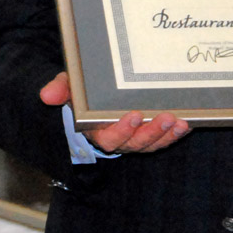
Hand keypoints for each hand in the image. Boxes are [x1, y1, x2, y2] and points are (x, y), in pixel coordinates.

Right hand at [40, 71, 189, 153]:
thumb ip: (60, 89)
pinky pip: (164, 140)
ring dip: (166, 135)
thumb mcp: (70, 88)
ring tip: (178, 121)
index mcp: (97, 131)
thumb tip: (46, 95)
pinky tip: (186, 123)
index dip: (122, 131)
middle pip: (135, 144)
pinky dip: (175, 134)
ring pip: (152, 144)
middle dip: (151, 133)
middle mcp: (119, 139)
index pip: (109, 138)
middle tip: (163, 117)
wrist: (95, 95)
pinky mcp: (151, 134)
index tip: (133, 116)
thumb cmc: (83, 93)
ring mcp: (136, 139)